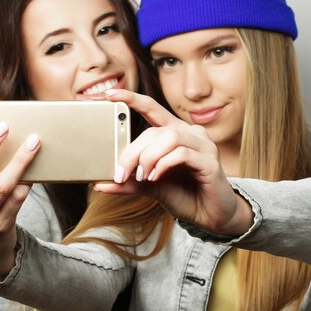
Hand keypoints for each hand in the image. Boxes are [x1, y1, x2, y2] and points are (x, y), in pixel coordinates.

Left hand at [95, 90, 253, 235]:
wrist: (210, 216)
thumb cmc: (184, 195)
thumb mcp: (150, 186)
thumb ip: (129, 182)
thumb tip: (100, 183)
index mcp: (175, 133)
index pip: (153, 108)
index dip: (132, 99)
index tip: (110, 94)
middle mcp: (191, 134)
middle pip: (155, 131)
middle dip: (133, 151)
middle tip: (121, 172)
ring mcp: (203, 146)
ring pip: (169, 137)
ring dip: (149, 157)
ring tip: (143, 176)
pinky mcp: (210, 162)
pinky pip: (182, 153)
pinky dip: (164, 164)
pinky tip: (156, 177)